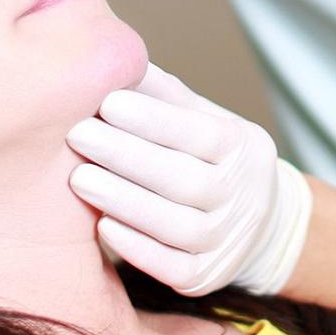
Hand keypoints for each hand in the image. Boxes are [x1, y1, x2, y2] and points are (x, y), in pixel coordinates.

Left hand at [66, 64, 311, 295]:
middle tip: (78, 135)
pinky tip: (102, 225)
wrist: (257, 222)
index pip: (200, 133)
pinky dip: (137, 247)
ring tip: (79, 178)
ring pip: (177, 226)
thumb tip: (114, 57)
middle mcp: (244, 196)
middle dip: (127, 156)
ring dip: (124, 201)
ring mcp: (228, 241)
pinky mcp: (207, 277)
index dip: (154, 119)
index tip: (107, 102)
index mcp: (243, 147)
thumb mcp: (202, 118)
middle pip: (184, 179)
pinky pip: (171, 268)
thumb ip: (164, 96)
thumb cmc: (209, 157)